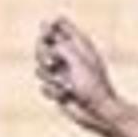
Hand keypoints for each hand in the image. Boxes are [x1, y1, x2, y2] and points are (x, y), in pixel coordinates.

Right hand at [35, 16, 120, 132]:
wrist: (97, 111)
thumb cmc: (92, 84)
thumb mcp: (77, 61)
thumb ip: (60, 46)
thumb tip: (46, 36)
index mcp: (80, 44)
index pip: (60, 25)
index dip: (50, 26)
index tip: (47, 32)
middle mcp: (70, 56)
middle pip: (43, 45)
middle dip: (43, 54)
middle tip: (51, 62)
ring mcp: (62, 72)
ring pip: (40, 67)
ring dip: (50, 77)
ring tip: (66, 85)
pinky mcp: (57, 88)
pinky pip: (43, 85)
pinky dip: (53, 91)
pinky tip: (66, 95)